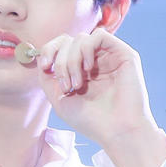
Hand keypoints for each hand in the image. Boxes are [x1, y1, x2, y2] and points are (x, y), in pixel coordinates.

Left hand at [36, 27, 157, 150]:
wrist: (116, 132)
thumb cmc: (91, 121)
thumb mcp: (59, 100)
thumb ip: (47, 78)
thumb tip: (41, 58)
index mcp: (80, 70)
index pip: (60, 46)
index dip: (48, 50)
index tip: (45, 66)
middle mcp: (94, 61)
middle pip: (67, 40)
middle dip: (60, 61)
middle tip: (65, 85)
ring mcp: (109, 57)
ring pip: (81, 38)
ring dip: (72, 60)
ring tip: (77, 85)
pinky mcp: (124, 54)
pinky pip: (99, 35)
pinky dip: (87, 49)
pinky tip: (89, 70)